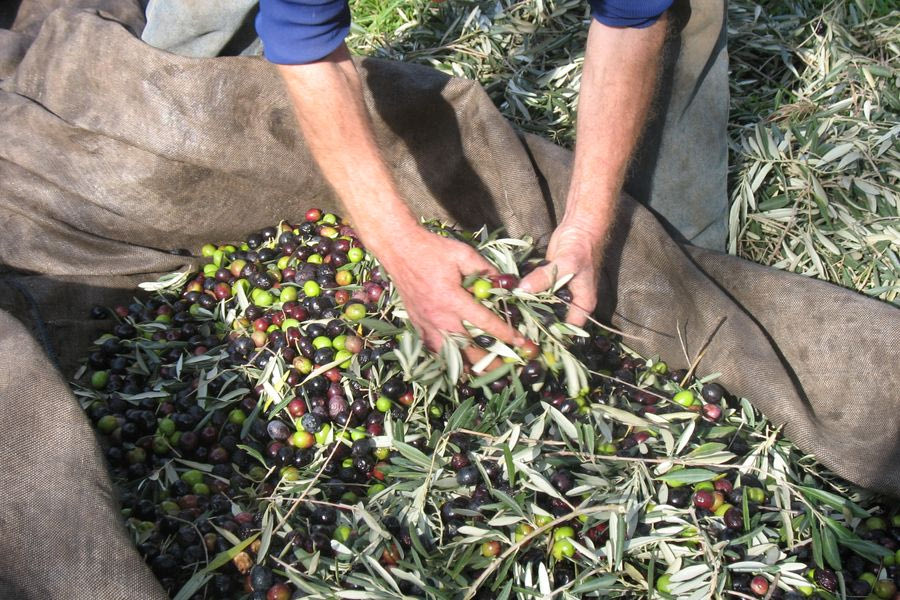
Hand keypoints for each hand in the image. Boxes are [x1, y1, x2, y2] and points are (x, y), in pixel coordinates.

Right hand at [374, 225, 523, 360]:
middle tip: (506, 368)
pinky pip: (432, 348)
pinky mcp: (417, 324)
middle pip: (467, 349)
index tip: (522, 344)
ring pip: (448, 355)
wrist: (399, 249)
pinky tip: (455, 363)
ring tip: (482, 374)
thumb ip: (486, 270)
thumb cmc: (432, 249)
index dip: (506, 335)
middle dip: (489, 361)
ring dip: (466, 366)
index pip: (485, 323)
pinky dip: (445, 358)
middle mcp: (439, 317)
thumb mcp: (463, 254)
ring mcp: (426, 323)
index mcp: (452, 299)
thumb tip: (505, 283)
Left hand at [518, 221, 602, 326]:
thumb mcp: (566, 264)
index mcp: (582, 305)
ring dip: (527, 309)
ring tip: (509, 317)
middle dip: (535, 324)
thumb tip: (522, 290)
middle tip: (515, 329)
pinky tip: (508, 299)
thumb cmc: (581, 248)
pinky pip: (535, 292)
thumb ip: (545, 277)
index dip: (553, 336)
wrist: (581, 227)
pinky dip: (525, 294)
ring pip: (541, 307)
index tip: (532, 339)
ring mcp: (557, 292)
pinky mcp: (546, 281)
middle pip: (552, 320)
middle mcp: (571, 302)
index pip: (568, 329)